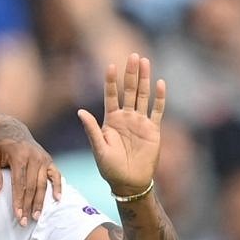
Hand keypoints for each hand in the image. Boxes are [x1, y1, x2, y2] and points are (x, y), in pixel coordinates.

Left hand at [0, 116, 62, 225]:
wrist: (10, 128)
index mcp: (19, 155)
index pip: (19, 183)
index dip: (19, 200)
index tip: (17, 215)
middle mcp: (34, 156)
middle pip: (32, 186)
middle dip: (29, 206)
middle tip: (25, 222)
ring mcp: (43, 158)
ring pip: (43, 184)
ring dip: (40, 202)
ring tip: (37, 217)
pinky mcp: (48, 160)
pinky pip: (55, 175)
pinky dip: (58, 186)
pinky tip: (58, 199)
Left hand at [78, 53, 165, 196]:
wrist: (130, 183)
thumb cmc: (110, 168)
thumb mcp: (99, 149)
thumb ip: (91, 129)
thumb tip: (80, 111)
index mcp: (111, 120)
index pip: (111, 95)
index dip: (111, 81)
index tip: (110, 66)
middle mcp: (126, 117)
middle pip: (129, 91)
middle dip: (131, 74)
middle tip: (133, 56)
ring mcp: (140, 122)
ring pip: (143, 96)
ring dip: (144, 79)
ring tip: (145, 61)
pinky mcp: (153, 130)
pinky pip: (158, 110)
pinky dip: (159, 97)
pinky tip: (160, 83)